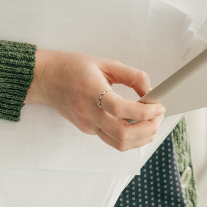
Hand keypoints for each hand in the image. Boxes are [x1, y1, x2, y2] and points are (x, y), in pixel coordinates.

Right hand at [25, 49, 164, 150]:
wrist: (47, 78)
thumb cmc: (75, 67)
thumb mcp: (106, 63)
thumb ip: (132, 76)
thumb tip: (151, 92)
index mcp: (91, 91)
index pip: (120, 110)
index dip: (144, 112)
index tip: (159, 106)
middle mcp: (88, 113)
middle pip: (122, 134)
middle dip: (147, 129)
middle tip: (159, 116)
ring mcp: (87, 125)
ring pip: (119, 144)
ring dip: (141, 138)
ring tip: (152, 122)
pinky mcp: (87, 130)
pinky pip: (113, 140)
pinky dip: (131, 137)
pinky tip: (139, 125)